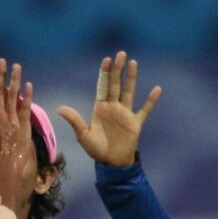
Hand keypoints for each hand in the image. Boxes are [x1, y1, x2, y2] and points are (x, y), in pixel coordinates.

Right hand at [0, 58, 32, 162]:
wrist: (5, 165)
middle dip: (0, 74)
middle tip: (1, 61)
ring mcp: (11, 119)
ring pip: (13, 95)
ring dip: (15, 79)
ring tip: (16, 66)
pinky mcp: (23, 124)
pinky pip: (25, 106)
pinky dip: (27, 95)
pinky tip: (29, 84)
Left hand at [57, 51, 160, 166]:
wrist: (111, 164)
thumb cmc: (96, 150)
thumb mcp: (83, 135)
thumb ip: (74, 120)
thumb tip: (60, 108)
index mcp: (100, 108)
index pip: (102, 86)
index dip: (104, 73)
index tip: (106, 60)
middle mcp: (113, 107)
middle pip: (116, 84)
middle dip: (118, 70)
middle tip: (121, 54)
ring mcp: (125, 114)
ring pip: (129, 91)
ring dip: (131, 78)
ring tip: (133, 62)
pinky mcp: (135, 123)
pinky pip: (145, 110)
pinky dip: (151, 101)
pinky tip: (157, 89)